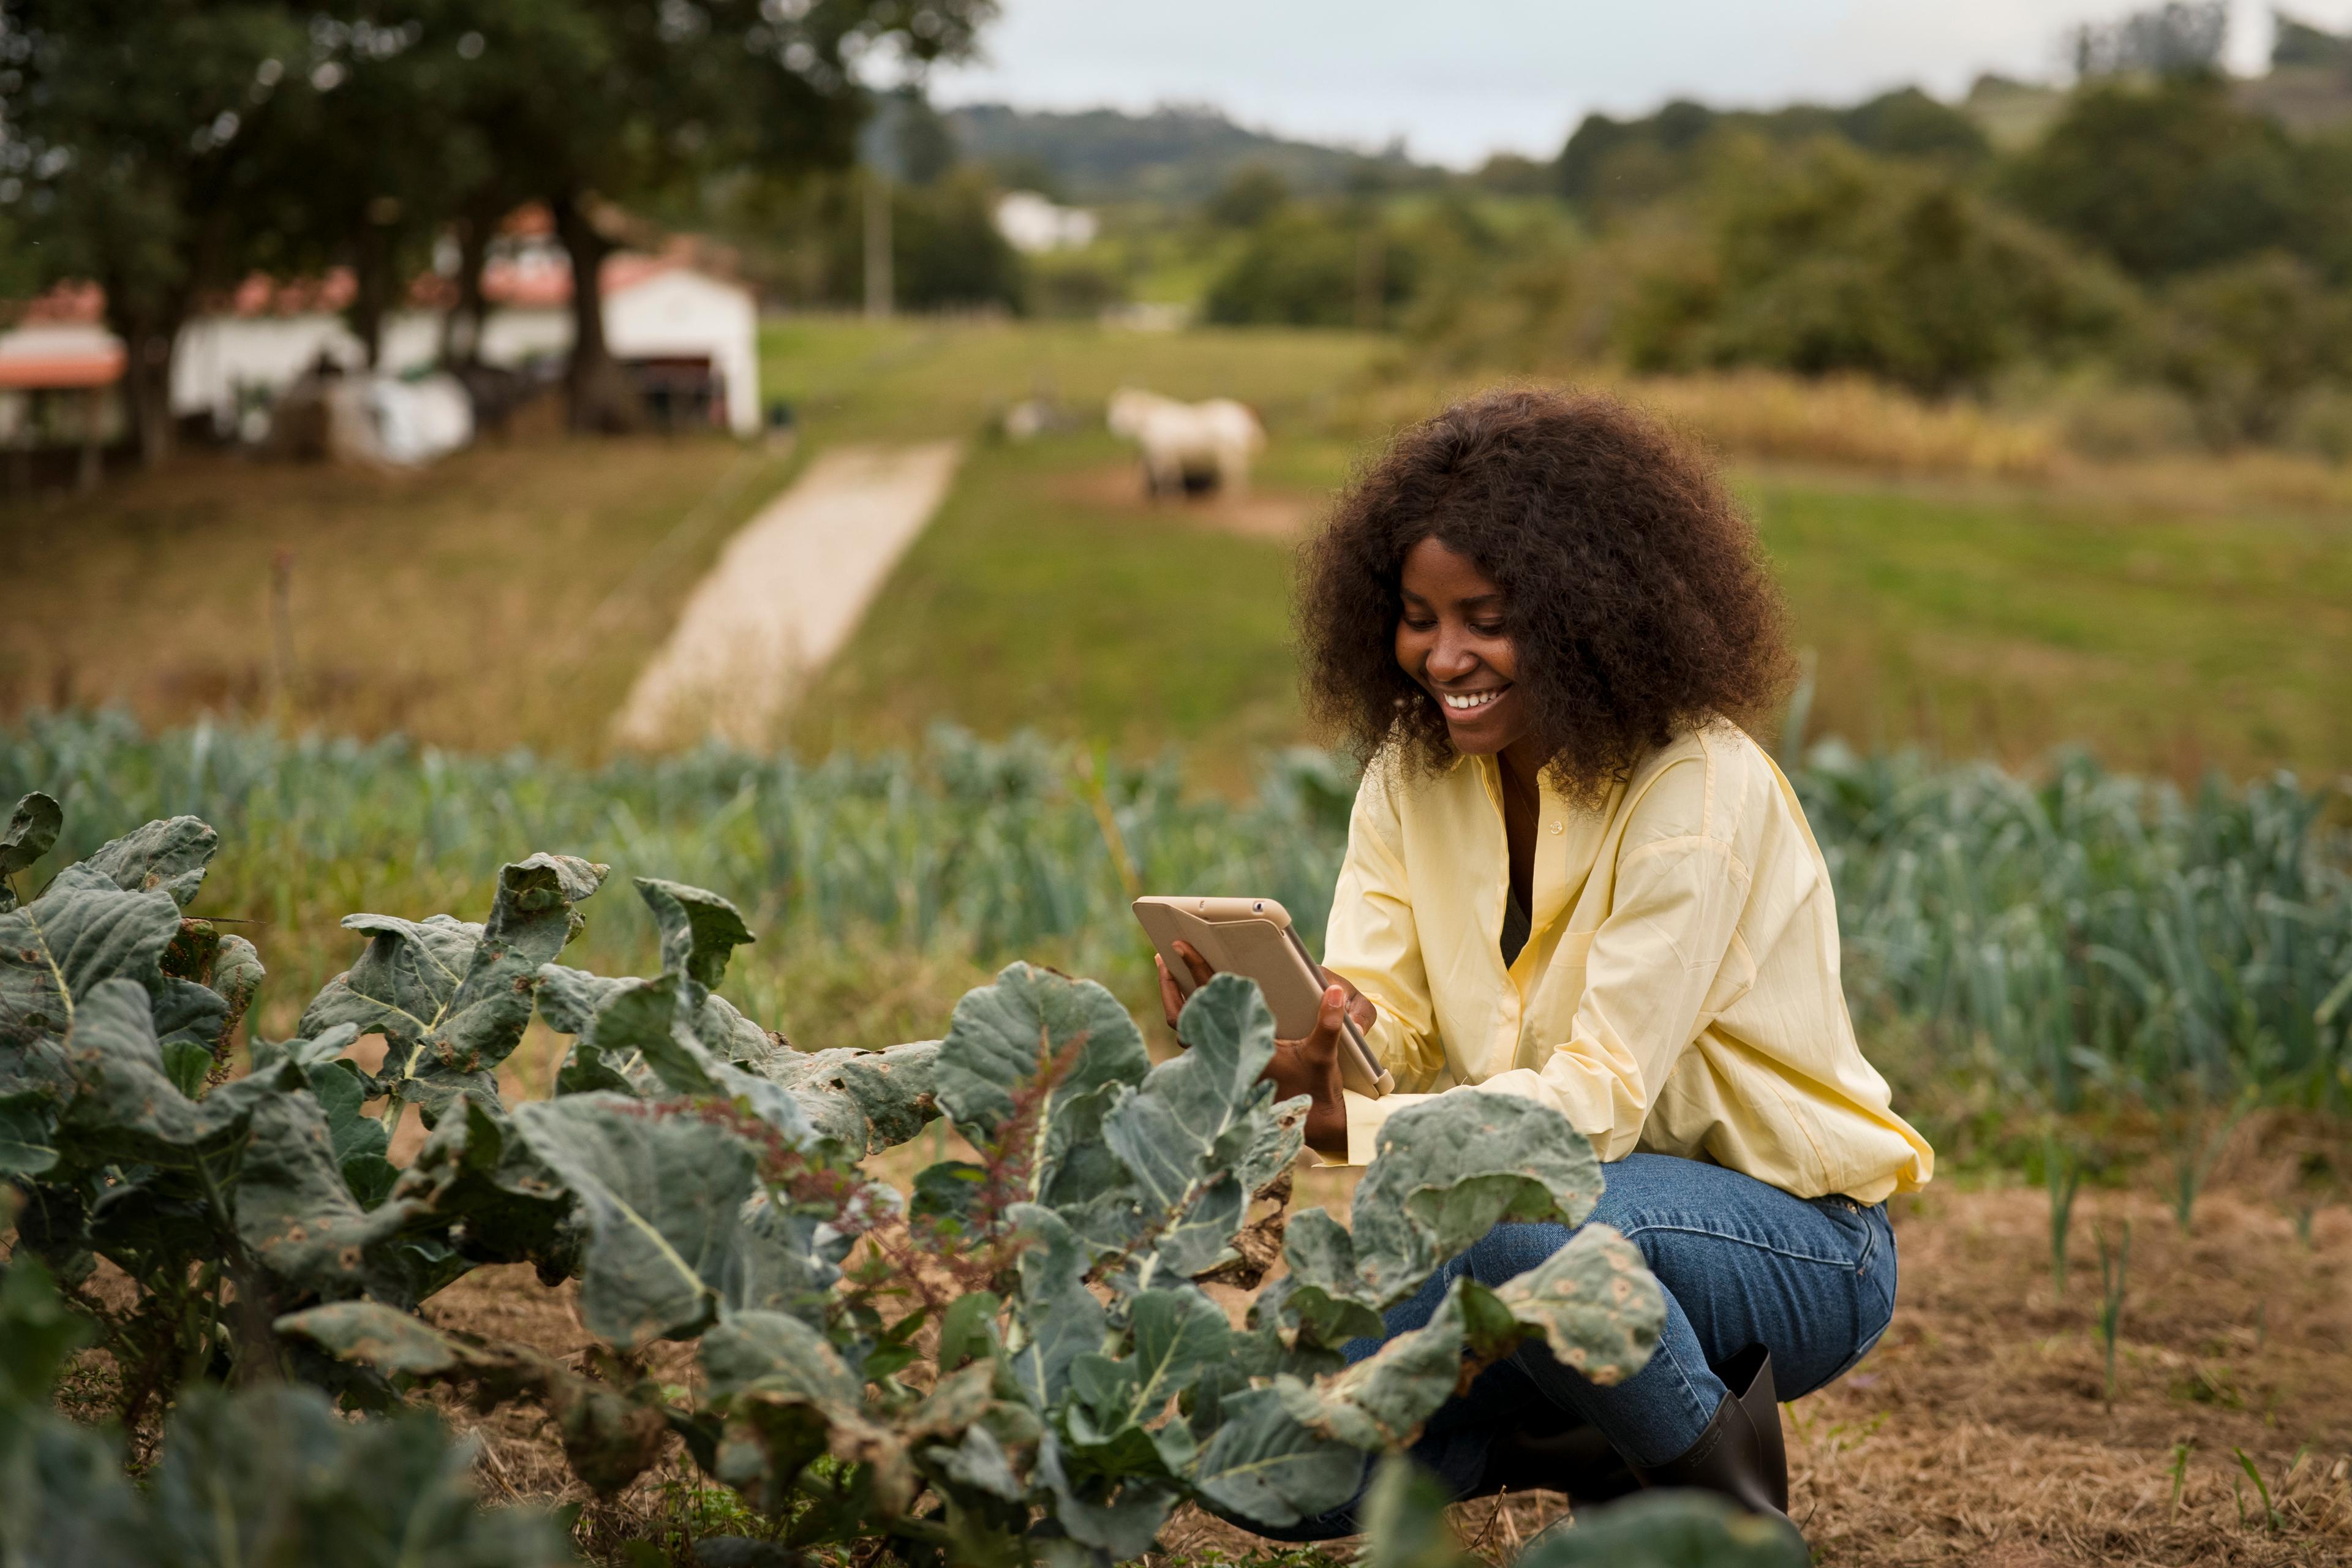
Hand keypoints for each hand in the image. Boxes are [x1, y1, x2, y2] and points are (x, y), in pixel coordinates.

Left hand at [1156, 940, 1356, 1156]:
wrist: (1315, 1121)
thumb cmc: (1315, 1085)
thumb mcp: (1323, 1054)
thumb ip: (1329, 1023)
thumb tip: (1333, 992)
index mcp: (1243, 1045)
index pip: (1212, 999)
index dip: (1196, 969)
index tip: (1182, 946)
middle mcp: (1225, 1056)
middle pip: (1181, 1015)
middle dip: (1170, 983)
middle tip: (1163, 955)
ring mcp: (1220, 1064)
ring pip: (1184, 1027)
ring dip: (1177, 999)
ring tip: (1170, 970)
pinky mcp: (1223, 1068)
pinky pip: (1194, 1037)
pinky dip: (1189, 1015)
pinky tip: (1192, 999)